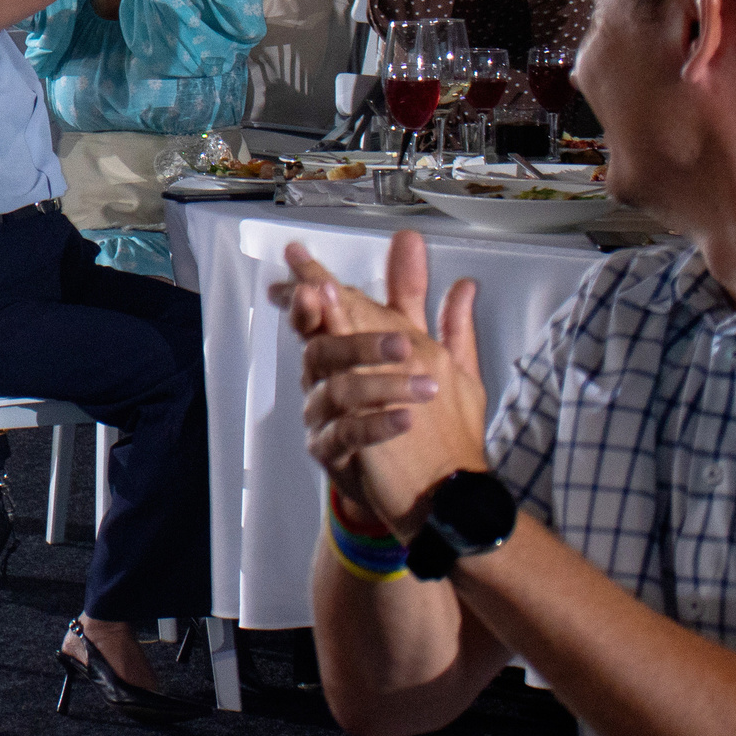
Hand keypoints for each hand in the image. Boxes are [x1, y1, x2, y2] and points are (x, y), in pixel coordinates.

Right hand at [275, 233, 488, 534]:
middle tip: (404, 342)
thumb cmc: (418, 412)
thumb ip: (413, 297)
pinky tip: (406, 419)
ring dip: (382, 384)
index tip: (307, 267)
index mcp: (344, 348)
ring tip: (428, 388)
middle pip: (324, 349)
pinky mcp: (333, 453)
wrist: (423, 486)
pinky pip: (347, 435)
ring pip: (337, 391)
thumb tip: (423, 250)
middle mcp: (326, 377)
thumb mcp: (427, 351)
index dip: (311, 286)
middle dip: (358, 340)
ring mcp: (324, 416)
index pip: (324, 311)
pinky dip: (377, 424)